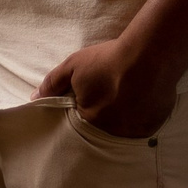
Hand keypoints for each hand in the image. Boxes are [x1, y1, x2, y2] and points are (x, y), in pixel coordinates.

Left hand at [36, 36, 177, 139]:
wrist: (149, 55)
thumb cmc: (107, 60)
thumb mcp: (73, 66)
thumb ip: (52, 83)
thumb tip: (34, 98)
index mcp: (90, 119)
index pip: (82, 122)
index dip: (87, 108)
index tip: (94, 97)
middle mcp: (111, 132)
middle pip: (104, 127)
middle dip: (106, 114)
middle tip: (113, 94)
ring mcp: (133, 131)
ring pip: (123, 129)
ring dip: (123, 117)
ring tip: (128, 97)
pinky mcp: (152, 127)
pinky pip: (142, 127)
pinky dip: (140, 117)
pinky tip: (141, 101)